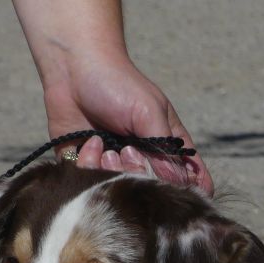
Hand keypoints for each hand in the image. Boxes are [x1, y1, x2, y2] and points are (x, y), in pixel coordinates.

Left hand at [44, 55, 212, 193]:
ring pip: (123, 192)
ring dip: (114, 171)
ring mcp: (117, 167)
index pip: (191, 180)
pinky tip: (90, 143)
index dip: (188, 190)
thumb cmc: (117, 82)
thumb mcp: (149, 112)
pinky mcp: (90, 169)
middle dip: (141, 174)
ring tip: (106, 147)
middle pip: (155, 192)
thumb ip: (165, 149)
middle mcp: (145, 161)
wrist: (72, 67)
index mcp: (168, 146)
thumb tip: (177, 183)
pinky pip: (93, 184)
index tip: (174, 184)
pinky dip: (91, 165)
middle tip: (129, 150)